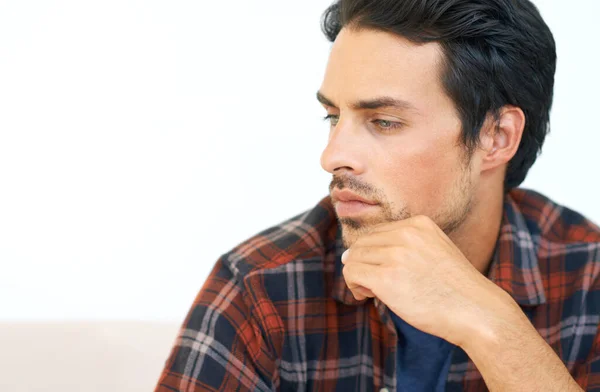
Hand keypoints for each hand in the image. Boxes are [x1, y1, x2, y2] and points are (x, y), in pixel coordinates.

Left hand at [341, 215, 516, 346]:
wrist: (476, 311)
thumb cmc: (455, 289)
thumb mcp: (436, 250)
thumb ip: (406, 246)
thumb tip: (355, 253)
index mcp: (419, 224)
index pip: (377, 233)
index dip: (372, 254)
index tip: (380, 271)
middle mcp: (406, 234)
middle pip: (362, 244)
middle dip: (362, 264)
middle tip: (372, 285)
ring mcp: (395, 254)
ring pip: (353, 258)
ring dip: (356, 276)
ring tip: (371, 292)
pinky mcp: (386, 277)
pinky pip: (351, 273)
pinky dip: (354, 285)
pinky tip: (367, 296)